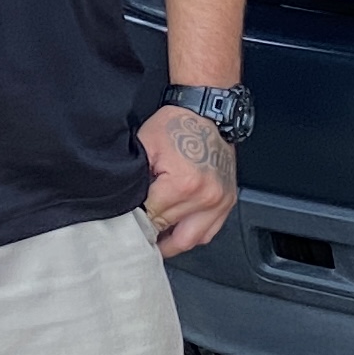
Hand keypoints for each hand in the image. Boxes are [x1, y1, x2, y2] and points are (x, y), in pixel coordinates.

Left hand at [139, 104, 237, 259]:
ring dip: (171, 243)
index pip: (151, 217)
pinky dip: (192, 236)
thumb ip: (135, 179)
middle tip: (136, 232)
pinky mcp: (228, 202)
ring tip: (155, 239)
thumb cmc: (177, 125)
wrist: (207, 112)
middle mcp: (206, 197)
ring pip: (191, 240)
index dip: (135, 219)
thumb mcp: (146, 146)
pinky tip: (177, 232)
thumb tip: (125, 205)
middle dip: (150, 232)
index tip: (127, 220)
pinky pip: (209, 233)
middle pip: (169, 231)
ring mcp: (220, 201)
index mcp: (182, 184)